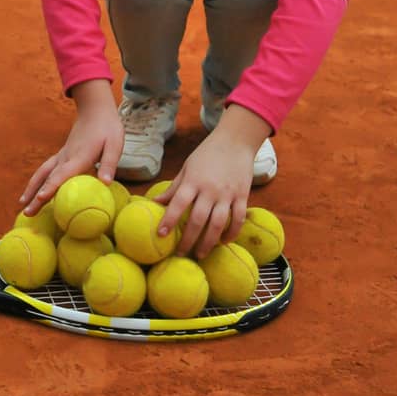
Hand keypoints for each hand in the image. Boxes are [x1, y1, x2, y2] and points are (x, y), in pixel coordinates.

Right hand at [19, 100, 123, 214]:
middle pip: (48, 178)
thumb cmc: (107, 128)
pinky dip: (36, 182)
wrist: (95, 111)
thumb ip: (109, 163)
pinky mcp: (61, 156)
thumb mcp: (115, 144)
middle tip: (26, 213)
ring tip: (22, 204)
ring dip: (31, 189)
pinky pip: (45, 170)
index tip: (40, 198)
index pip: (62, 174)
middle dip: (36, 196)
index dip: (51, 187)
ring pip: (42, 174)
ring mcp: (61, 156)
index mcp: (79, 157)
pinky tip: (32, 191)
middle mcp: (66, 158)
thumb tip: (106, 183)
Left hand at [152, 124, 253, 258]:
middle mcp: (210, 189)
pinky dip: (231, 233)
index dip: (169, 219)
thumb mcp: (187, 168)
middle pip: (198, 219)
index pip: (178, 203)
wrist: (236, 141)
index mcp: (193, 180)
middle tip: (180, 254)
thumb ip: (174, 188)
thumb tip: (154, 203)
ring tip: (200, 254)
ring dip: (209, 242)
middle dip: (188, 239)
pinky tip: (223, 242)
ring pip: (218, 223)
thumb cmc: (207, 154)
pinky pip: (238, 219)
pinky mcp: (242, 196)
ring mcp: (227, 193)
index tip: (161, 235)